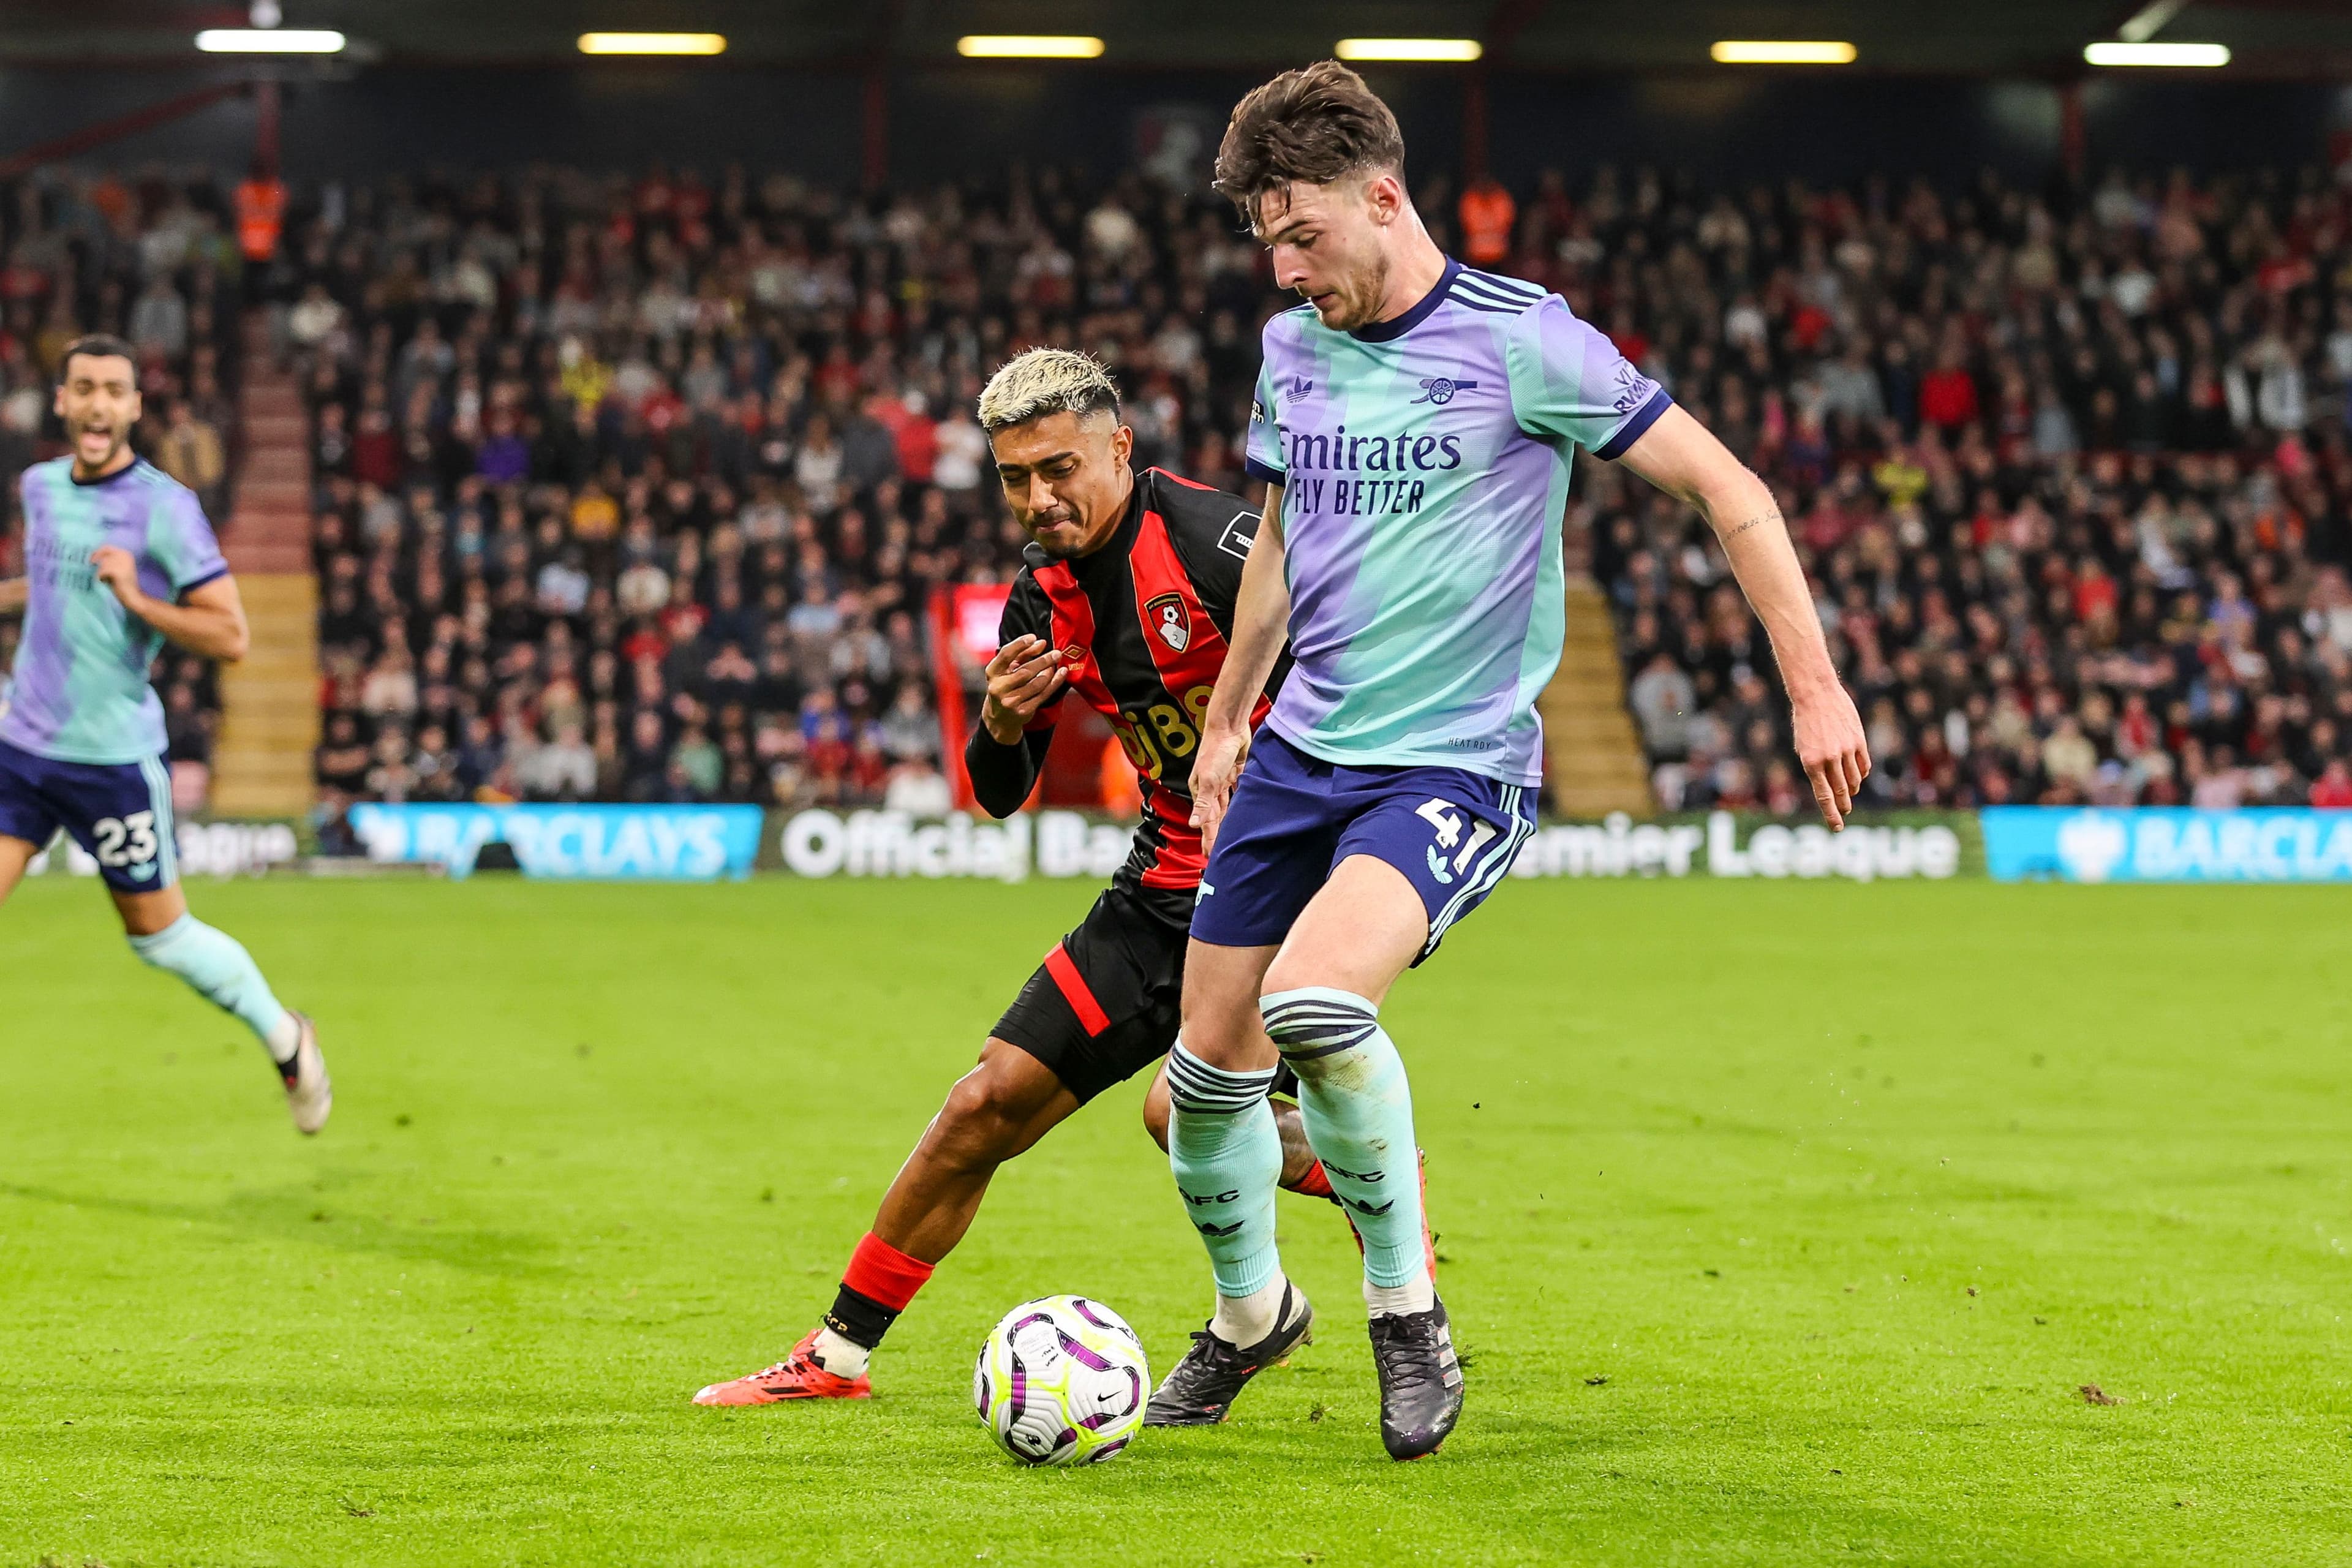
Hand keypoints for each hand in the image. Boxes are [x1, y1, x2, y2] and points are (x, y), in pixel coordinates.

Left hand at [90, 546, 141, 606]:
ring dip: (100, 571)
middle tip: (91, 564)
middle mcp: (124, 555)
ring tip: (105, 579)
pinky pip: (101, 571)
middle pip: (103, 554)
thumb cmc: (123, 582)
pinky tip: (106, 582)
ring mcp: (121, 562)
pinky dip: (100, 577)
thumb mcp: (119, 567)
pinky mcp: (115, 570)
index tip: (91, 558)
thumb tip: (94, 555)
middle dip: (96, 559)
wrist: (131, 594)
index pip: (107, 547)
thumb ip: (110, 559)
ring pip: (102, 563)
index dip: (97, 552)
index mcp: (126, 553)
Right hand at [979, 634, 1067, 744]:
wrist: (1000, 717)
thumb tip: (1041, 643)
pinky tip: (1062, 674)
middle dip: (1043, 661)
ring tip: (1056, 663)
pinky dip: (1055, 683)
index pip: (1005, 655)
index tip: (1034, 637)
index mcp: (992, 672)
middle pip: (1025, 671)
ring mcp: (1010, 701)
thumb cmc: (1006, 685)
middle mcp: (998, 687)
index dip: (1020, 645)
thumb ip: (1022, 654)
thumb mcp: (1008, 668)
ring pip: (1036, 684)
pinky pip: (1043, 694)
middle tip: (1056, 653)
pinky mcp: (1023, 711)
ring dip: (1050, 672)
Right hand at [1188, 725, 1250, 858]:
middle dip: (1216, 834)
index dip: (1208, 838)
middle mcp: (1211, 788)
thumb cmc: (1216, 751)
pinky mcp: (1237, 773)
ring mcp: (1223, 781)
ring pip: (1226, 807)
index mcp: (1200, 791)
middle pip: (1215, 817)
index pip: (1205, 821)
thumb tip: (1194, 825)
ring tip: (1231, 838)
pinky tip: (1244, 813)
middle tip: (1220, 853)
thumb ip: (1203, 803)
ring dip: (1227, 821)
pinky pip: (1238, 793)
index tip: (1210, 856)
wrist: (1229, 726)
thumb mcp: (1209, 779)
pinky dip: (1240, 804)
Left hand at [1791, 683, 1870, 830]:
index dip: (1831, 815)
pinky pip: (1863, 766)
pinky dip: (1861, 774)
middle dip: (1843, 806)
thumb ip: (1815, 768)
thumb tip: (1829, 787)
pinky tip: (1857, 777)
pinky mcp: (1859, 741)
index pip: (1824, 796)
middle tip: (1844, 814)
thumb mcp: (1802, 748)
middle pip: (1842, 792)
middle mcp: (1829, 758)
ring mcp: (1846, 750)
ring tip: (1849, 794)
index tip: (1837, 828)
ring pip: (1854, 780)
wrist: (1816, 695)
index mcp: (1810, 762)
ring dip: (1851, 790)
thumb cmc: (1805, 723)